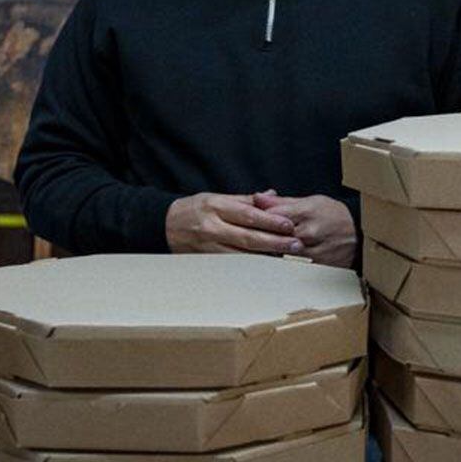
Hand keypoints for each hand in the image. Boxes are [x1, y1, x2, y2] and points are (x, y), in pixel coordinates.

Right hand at [166, 193, 305, 255]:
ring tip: (287, 257)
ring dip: (266, 257)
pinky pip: (233, 264)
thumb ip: (245, 199)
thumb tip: (271, 195)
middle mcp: (213, 227)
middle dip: (274, 242)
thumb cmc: (194, 209)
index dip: (270, 221)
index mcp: (216, 206)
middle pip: (248, 237)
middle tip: (295, 245)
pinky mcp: (207, 260)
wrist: (165, 225)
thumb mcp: (216, 197)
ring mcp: (209, 246)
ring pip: (242, 255)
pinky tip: (266, 266)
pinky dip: (251, 266)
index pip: (248, 214)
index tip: (289, 225)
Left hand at [253, 192, 357, 268]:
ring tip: (257, 250)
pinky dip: (281, 263)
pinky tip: (273, 262)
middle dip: (259, 237)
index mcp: (305, 212)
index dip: (256, 218)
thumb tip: (258, 197)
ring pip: (279, 254)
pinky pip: (291, 266)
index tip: (246, 220)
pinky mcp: (314, 267)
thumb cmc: (335, 216)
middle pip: (272, 237)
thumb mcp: (311, 201)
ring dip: (267, 252)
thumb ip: (282, 202)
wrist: (360, 236)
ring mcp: (310, 252)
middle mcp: (307, 232)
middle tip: (245, 237)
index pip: (271, 216)